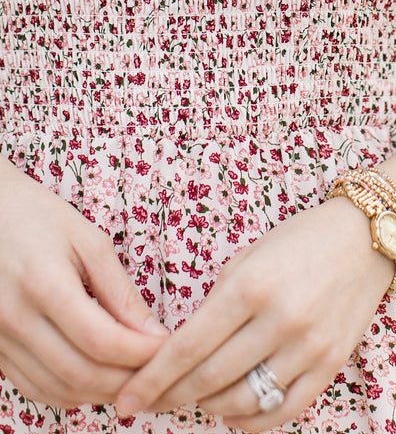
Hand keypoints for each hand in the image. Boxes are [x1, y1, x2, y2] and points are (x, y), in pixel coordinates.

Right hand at [0, 154, 169, 408]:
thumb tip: (152, 334)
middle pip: (80, 374)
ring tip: (132, 376)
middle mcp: (15, 319)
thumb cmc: (38, 216)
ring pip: (56, 389)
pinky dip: (69, 392)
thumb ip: (119, 290)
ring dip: (100, 392)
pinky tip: (95, 378)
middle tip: (157, 368)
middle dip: (126, 380)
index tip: (168, 348)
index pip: (101, 341)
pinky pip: (33, 386)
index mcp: (45, 284)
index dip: (140, 354)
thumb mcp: (87, 240)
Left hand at [113, 194, 395, 431]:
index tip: (126, 399)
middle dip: (171, 397)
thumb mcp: (248, 258)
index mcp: (251, 286)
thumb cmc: (300, 241)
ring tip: (193, 399)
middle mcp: (280, 320)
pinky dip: (250, 420)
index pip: (189, 347)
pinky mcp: (331, 364)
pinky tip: (233, 411)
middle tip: (149, 403)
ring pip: (243, 402)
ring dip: (209, 408)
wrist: (366, 238)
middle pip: (210, 380)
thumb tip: (182, 352)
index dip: (152, 379)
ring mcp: (309, 346)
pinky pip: (283, 411)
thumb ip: (217, 304)